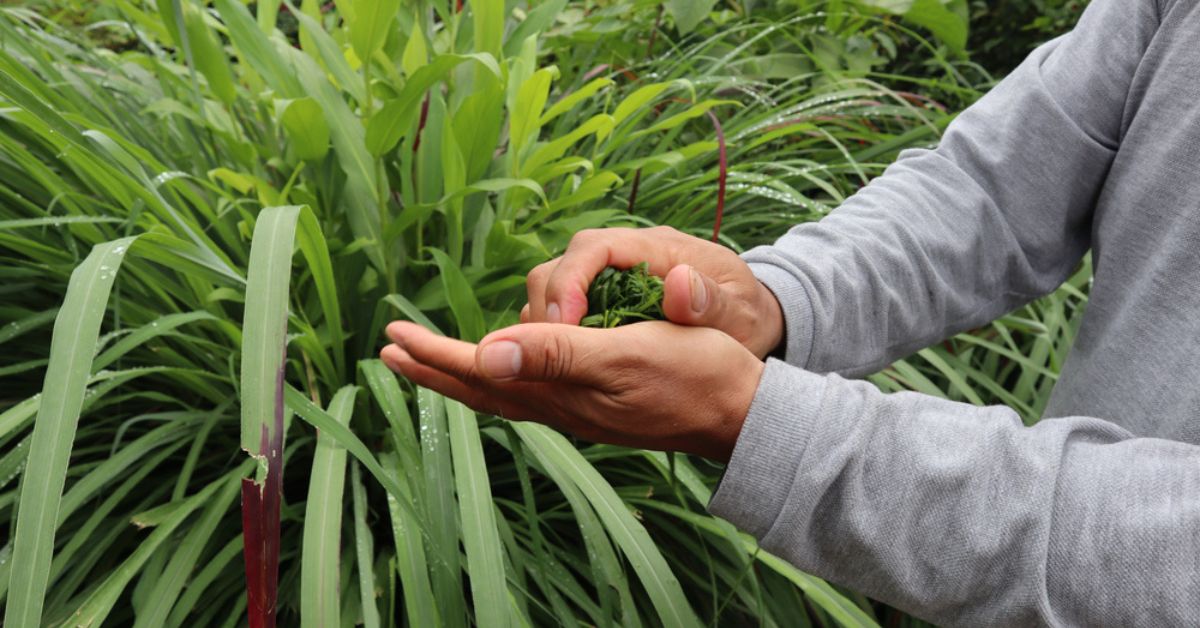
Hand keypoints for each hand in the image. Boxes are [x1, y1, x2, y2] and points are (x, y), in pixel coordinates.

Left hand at [380, 320, 765, 460]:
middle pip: (483, 389)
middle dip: (436, 369)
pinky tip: (509, 370)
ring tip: (435, 359)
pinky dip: (506, 377)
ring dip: (465, 373)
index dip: (436, 356)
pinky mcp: (601, 402)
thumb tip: (486, 352)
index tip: (394, 338)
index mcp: (561, 392)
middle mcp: (562, 405)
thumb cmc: (692, 375)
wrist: (742, 411)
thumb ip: (556, 353)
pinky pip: (534, 391)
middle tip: (392, 351)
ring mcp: (581, 408)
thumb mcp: (624, 354)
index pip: (483, 372)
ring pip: (506, 391)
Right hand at [522, 226, 784, 358]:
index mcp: (658, 248)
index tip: (565, 325)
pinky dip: (554, 331)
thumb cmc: (746, 318)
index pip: (594, 247)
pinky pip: (566, 305)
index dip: (570, 281)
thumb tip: (678, 281)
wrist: (751, 321)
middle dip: (549, 303)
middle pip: (564, 262)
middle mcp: (627, 253)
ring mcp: (613, 275)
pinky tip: (560, 362)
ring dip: (546, 320)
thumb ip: (711, 302)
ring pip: (557, 283)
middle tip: (549, 351)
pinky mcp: (605, 296)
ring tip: (550, 361)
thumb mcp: (739, 316)